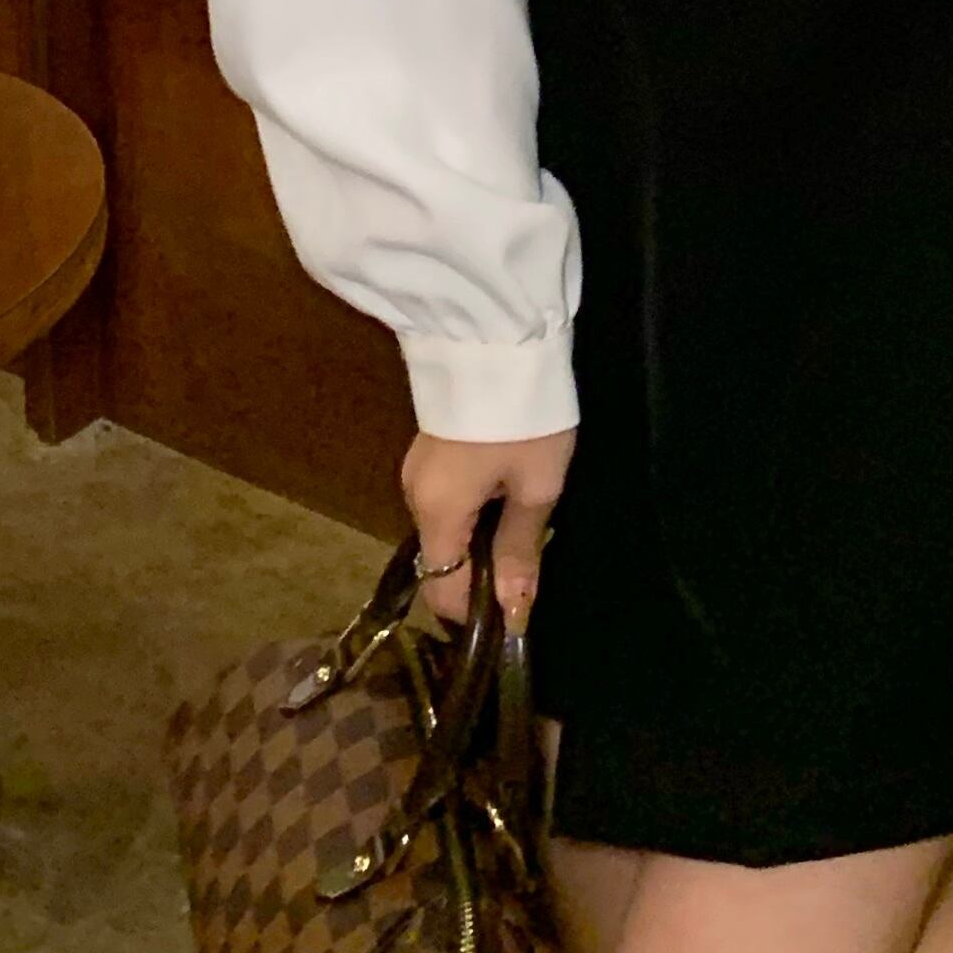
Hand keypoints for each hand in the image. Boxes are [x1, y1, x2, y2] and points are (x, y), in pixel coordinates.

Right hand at [402, 426, 572, 636]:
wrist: (500, 336)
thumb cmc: (525, 419)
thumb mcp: (536, 486)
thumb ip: (521, 551)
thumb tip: (512, 615)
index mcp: (436, 514)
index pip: (441, 591)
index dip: (477, 611)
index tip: (516, 609)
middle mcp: (415, 497)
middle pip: (444, 559)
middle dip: (484, 572)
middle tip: (533, 556)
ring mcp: (419, 470)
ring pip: (448, 528)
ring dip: (482, 537)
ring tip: (528, 518)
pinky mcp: (430, 449)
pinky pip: (449, 499)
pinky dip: (476, 509)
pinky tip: (509, 490)